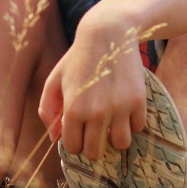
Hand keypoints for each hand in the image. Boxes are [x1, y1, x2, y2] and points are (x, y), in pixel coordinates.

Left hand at [38, 20, 147, 160]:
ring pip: (120, 145)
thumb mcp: (54, 80)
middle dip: (92, 145)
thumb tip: (54, 137)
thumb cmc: (77, 58)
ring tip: (111, 124)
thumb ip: (48, 110)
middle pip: (95, 152)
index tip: (77, 132)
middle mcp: (97, 113)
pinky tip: (124, 110)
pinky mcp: (138, 101)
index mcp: (73, 109)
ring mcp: (120, 108)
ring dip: (115, 137)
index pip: (73, 148)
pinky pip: (138, 128)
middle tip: (93, 131)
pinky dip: (132, 123)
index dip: (74, 142)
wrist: (107, 34)